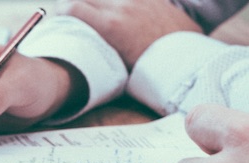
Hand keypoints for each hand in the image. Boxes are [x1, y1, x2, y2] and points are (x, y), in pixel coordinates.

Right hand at [56, 0, 199, 69]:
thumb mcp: (122, 68)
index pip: (73, 8)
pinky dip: (121, 4)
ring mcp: (138, 0)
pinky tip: (122, 12)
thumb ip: (102, 56)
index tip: (59, 19)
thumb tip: (88, 59)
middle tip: (74, 16)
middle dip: (78, 5)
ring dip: (100, 4)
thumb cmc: (156, 69)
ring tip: (99, 15)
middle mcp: (122, 7)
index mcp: (110, 25)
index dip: (61, 12)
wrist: (190, 59)